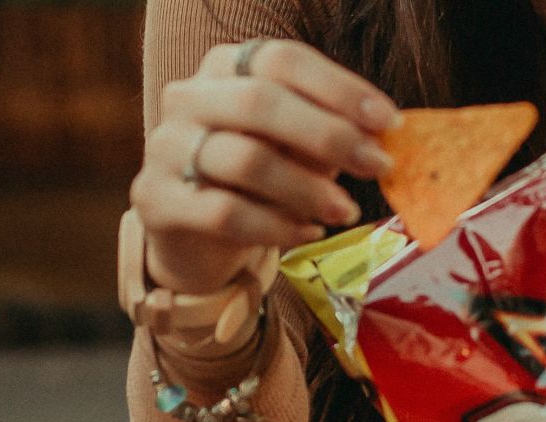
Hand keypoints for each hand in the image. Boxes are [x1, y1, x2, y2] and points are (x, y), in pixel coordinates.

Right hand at [131, 38, 400, 294]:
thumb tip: (381, 137)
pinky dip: (276, 225)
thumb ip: (329, 134)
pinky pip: (224, 212)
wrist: (196, 238)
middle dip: (329, 134)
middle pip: (260, 102)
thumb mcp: (296, 149)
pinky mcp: (157, 201)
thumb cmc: (259, 181)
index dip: (339, 87)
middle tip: (377, 166)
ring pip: (244, 160)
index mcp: (225, 68)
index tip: (388, 122)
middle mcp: (187, 98)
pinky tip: (308, 233)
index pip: (281, 59)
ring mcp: (165, 148)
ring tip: (346, 211)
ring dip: (308, 188)